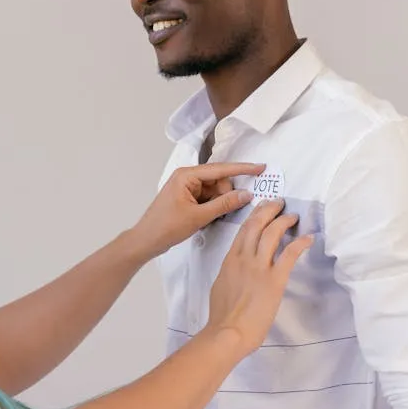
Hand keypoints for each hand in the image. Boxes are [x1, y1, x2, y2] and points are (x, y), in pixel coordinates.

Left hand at [130, 163, 264, 259]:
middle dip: (227, 194)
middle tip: (225, 211)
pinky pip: (208, 198)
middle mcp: (187, 177)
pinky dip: (213, 207)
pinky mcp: (187, 198)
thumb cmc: (166, 226)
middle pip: (219, 180)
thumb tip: (246, 194)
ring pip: (215, 191)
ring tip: (212, 218)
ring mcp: (187, 188)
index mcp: (187, 175)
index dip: (243, 169)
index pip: (220, 169)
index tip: (261, 168)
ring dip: (220, 202)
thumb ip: (224, 204)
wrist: (146, 240)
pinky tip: (209, 218)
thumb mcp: (199, 216)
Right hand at [206, 199, 312, 356]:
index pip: (243, 230)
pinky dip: (300, 243)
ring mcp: (259, 267)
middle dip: (269, 210)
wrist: (227, 331)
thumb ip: (230, 272)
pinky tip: (308, 237)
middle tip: (279, 203)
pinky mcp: (274, 280)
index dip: (255, 215)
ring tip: (292, 216)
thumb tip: (237, 269)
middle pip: (257, 225)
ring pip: (272, 234)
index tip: (262, 208)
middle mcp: (244, 258)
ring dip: (284, 221)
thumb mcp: (221, 285)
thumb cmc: (222, 315)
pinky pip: (289, 255)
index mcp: (230, 259)